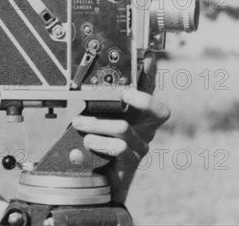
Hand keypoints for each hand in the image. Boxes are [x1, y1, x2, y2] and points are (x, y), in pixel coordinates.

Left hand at [72, 52, 169, 203]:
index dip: (151, 73)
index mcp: (137, 115)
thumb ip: (98, 106)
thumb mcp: (96, 120)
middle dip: (142, 99)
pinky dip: (99, 142)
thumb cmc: (97, 147)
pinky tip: (88, 142)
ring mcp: (140, 146)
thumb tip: (86, 88)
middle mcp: (144, 129)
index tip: (146, 56)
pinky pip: (119, 148)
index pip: (149, 90)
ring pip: (124, 128)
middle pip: (159, 111)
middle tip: (124, 94)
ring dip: (96, 124)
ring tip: (78, 123)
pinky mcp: (131, 162)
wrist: (97, 182)